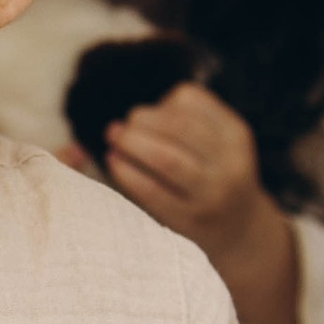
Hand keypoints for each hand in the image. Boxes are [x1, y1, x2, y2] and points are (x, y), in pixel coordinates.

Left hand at [97, 81, 265, 268]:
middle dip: (141, 120)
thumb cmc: (214, 175)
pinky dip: (127, 173)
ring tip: (114, 138)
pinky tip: (114, 162)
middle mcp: (230, 163)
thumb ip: (188, 120)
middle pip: (178, 126)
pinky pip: (152, 192)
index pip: (190, 100)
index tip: (149, 114)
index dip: (160, 103)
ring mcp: (211, 193)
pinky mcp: (190, 219)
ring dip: (132, 142)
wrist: (238, 229)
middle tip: (120, 127)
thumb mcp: (219, 141)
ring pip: (167, 158)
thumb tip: (137, 115)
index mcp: (235, 134)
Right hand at [97, 85, 309, 323]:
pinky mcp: (238, 130)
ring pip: (183, 124)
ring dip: (149, 117)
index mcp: (197, 217)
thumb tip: (84, 152)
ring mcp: (235, 157)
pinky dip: (171, 102)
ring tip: (132, 121)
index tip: (108, 158)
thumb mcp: (161, 221)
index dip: (126, 171)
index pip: (156, 192)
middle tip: (111, 132)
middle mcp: (222, 188)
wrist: (240, 222)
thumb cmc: (182, 221)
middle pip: (170, 157)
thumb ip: (129, 192)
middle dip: (133, 139)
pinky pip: (196, 102)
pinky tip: (160, 112)